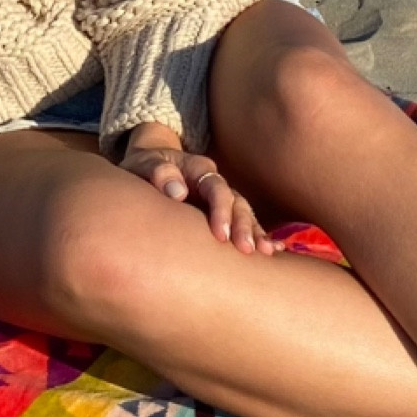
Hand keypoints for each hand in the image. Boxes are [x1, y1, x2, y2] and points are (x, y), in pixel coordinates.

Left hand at [121, 129, 272, 255]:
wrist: (148, 167)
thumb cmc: (143, 167)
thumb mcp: (143, 163)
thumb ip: (158, 172)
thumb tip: (178, 193)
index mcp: (198, 168)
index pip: (215, 187)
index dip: (220, 210)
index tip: (220, 234)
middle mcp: (215, 182)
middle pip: (236, 201)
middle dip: (243, 225)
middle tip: (247, 249)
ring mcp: (222, 198)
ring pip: (244, 213)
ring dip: (255, 232)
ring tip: (265, 252)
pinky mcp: (222, 213)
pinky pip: (245, 222)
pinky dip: (260, 234)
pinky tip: (273, 250)